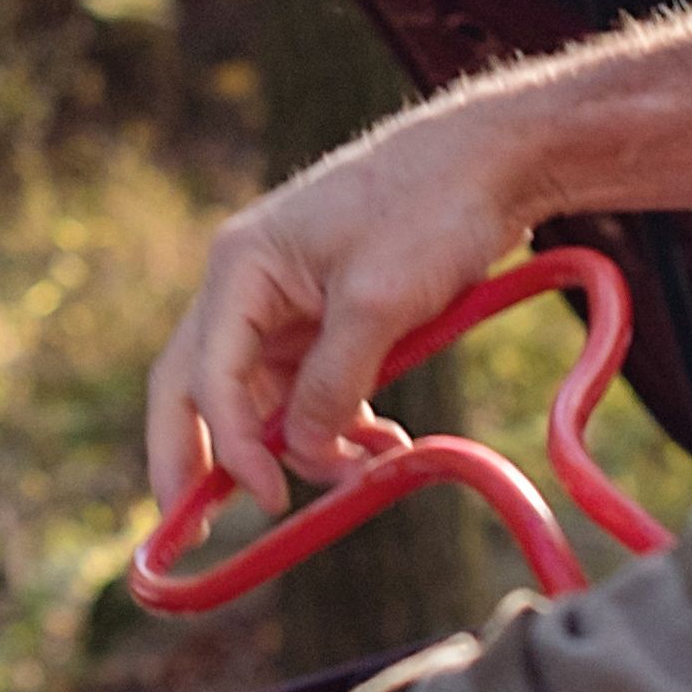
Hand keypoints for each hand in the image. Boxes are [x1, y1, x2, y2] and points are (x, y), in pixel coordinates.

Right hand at [142, 113, 522, 529]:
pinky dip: (339, 421)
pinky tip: (381, 442)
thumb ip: (332, 383)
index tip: (268, 501)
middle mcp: (251, 287)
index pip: (205, 377)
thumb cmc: (429, 208)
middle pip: (203, 389)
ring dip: (303, 445)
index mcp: (241, 269)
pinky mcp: (331, 314)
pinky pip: (315, 386)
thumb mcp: (380, 303)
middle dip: (203, 461)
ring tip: (362, 470)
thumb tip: (300, 451)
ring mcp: (290, 302)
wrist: (493, 161)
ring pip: (269, 397)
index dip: (229, 449)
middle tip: (199, 529)